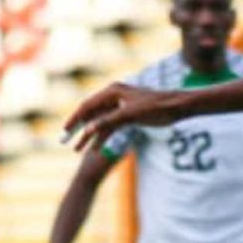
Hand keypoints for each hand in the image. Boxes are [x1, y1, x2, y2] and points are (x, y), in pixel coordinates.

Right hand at [64, 83, 182, 153]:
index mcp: (112, 91)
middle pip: (90, 115)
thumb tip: (89, 130)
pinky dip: (104, 137)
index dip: (74, 119)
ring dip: (90, 136)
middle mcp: (113, 97)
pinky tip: (96, 148)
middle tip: (65, 142)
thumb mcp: (131, 115)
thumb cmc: (156, 107)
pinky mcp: (127, 115)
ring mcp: (120, 107)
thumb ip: (109, 122)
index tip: (65, 131)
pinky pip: (111, 127)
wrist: (177, 107)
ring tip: (78, 151)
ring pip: (100, 123)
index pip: (87, 106)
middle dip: (78, 129)